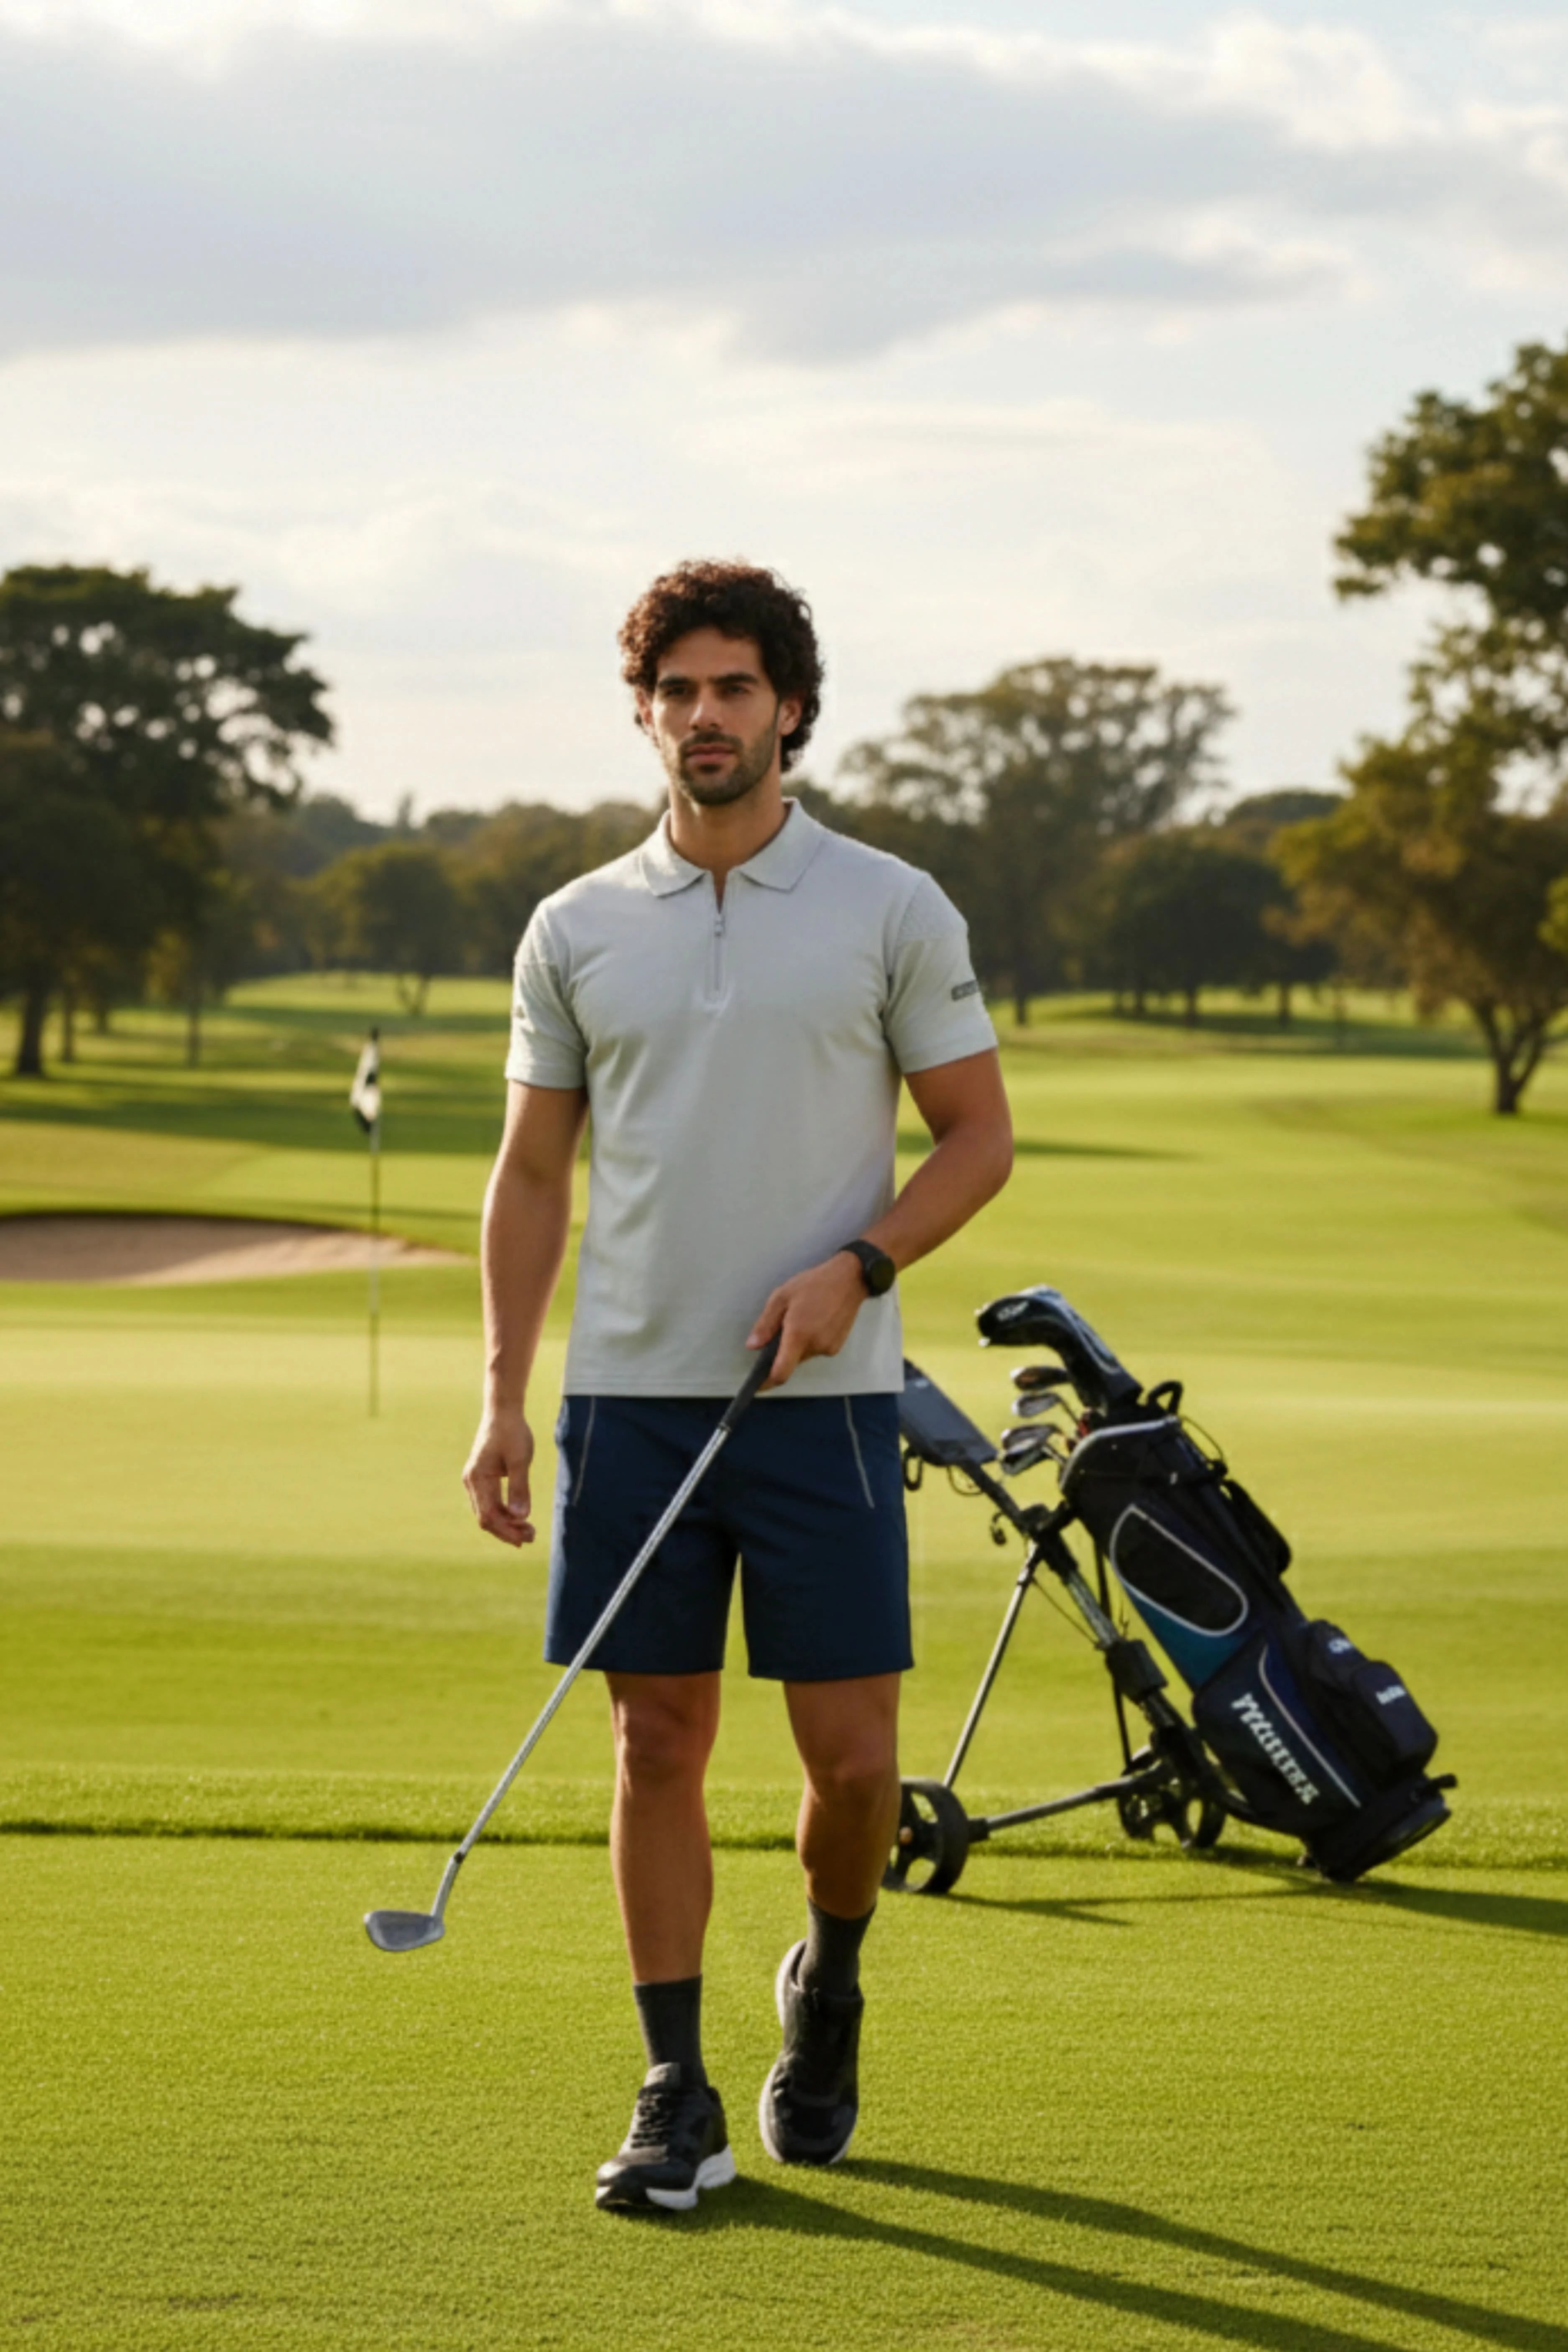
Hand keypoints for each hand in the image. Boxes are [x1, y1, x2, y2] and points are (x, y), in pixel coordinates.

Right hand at [462, 1406, 536, 1545]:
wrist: (503, 1412)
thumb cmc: (512, 1432)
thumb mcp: (520, 1460)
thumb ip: (520, 1488)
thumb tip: (522, 1517)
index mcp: (477, 1478)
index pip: (488, 1515)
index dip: (505, 1531)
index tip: (524, 1538)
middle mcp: (471, 1482)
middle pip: (486, 1517)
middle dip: (507, 1530)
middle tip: (531, 1538)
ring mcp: (475, 1480)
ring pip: (488, 1511)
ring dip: (507, 1523)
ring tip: (529, 1531)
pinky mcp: (483, 1478)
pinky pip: (491, 1502)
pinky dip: (505, 1512)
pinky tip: (520, 1518)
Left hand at [747, 1252, 868, 1386]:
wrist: (849, 1278)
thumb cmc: (813, 1284)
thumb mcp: (781, 1297)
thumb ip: (765, 1324)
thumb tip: (752, 1346)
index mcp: (798, 1335)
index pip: (781, 1372)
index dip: (767, 1382)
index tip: (758, 1385)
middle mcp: (815, 1346)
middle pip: (792, 1362)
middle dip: (783, 1351)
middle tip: (784, 1326)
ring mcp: (829, 1348)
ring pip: (804, 1355)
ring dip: (798, 1344)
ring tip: (803, 1318)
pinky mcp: (837, 1346)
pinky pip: (816, 1350)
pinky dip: (811, 1341)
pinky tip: (815, 1321)